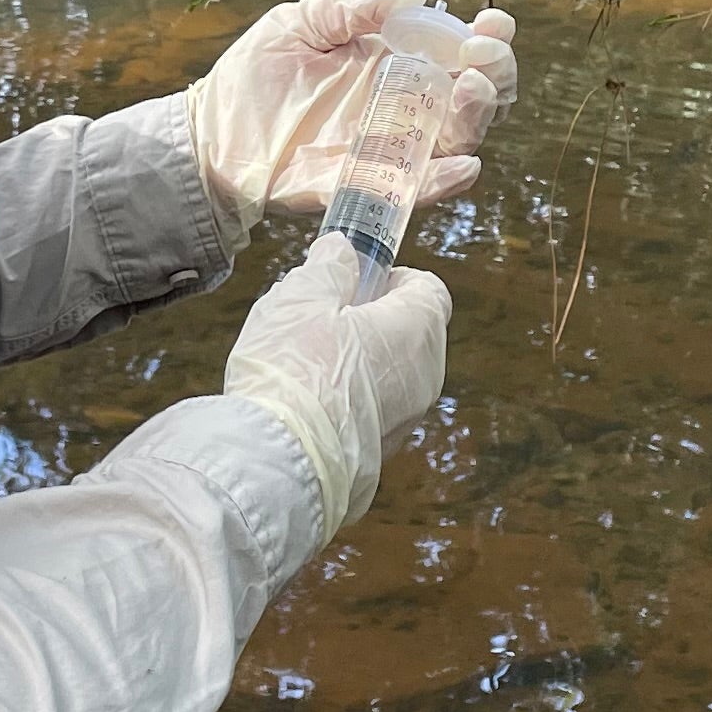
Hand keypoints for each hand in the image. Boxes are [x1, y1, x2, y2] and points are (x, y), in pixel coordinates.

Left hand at [184, 0, 521, 239]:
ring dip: (475, 119)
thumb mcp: (303, 22)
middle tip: (480, 58)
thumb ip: (354, 7)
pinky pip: (413, 189)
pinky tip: (461, 166)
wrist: (209, 134)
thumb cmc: (255, 75)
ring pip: (454, 142)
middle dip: (493, 76)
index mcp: (398, 64)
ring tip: (469, 91)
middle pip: (472, 100)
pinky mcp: (364, 186)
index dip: (488, 40)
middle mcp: (404, 108)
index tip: (491, 24)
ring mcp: (388, 150)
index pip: (458, 53)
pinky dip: (442, 181)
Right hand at [222, 245, 450, 529]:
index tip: (357, 279)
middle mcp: (426, 375)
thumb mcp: (302, 296)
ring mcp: (408, 419)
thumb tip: (341, 250)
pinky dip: (350, 402)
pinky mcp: (382, 453)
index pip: (429, 289)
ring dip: (357, 362)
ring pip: (390, 375)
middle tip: (319, 318)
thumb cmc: (295, 370)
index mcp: (417, 328)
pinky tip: (305, 402)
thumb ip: (328, 267)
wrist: (282, 461)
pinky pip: (374, 412)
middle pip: (409, 332)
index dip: (394, 278)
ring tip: (303, 362)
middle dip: (369, 319)